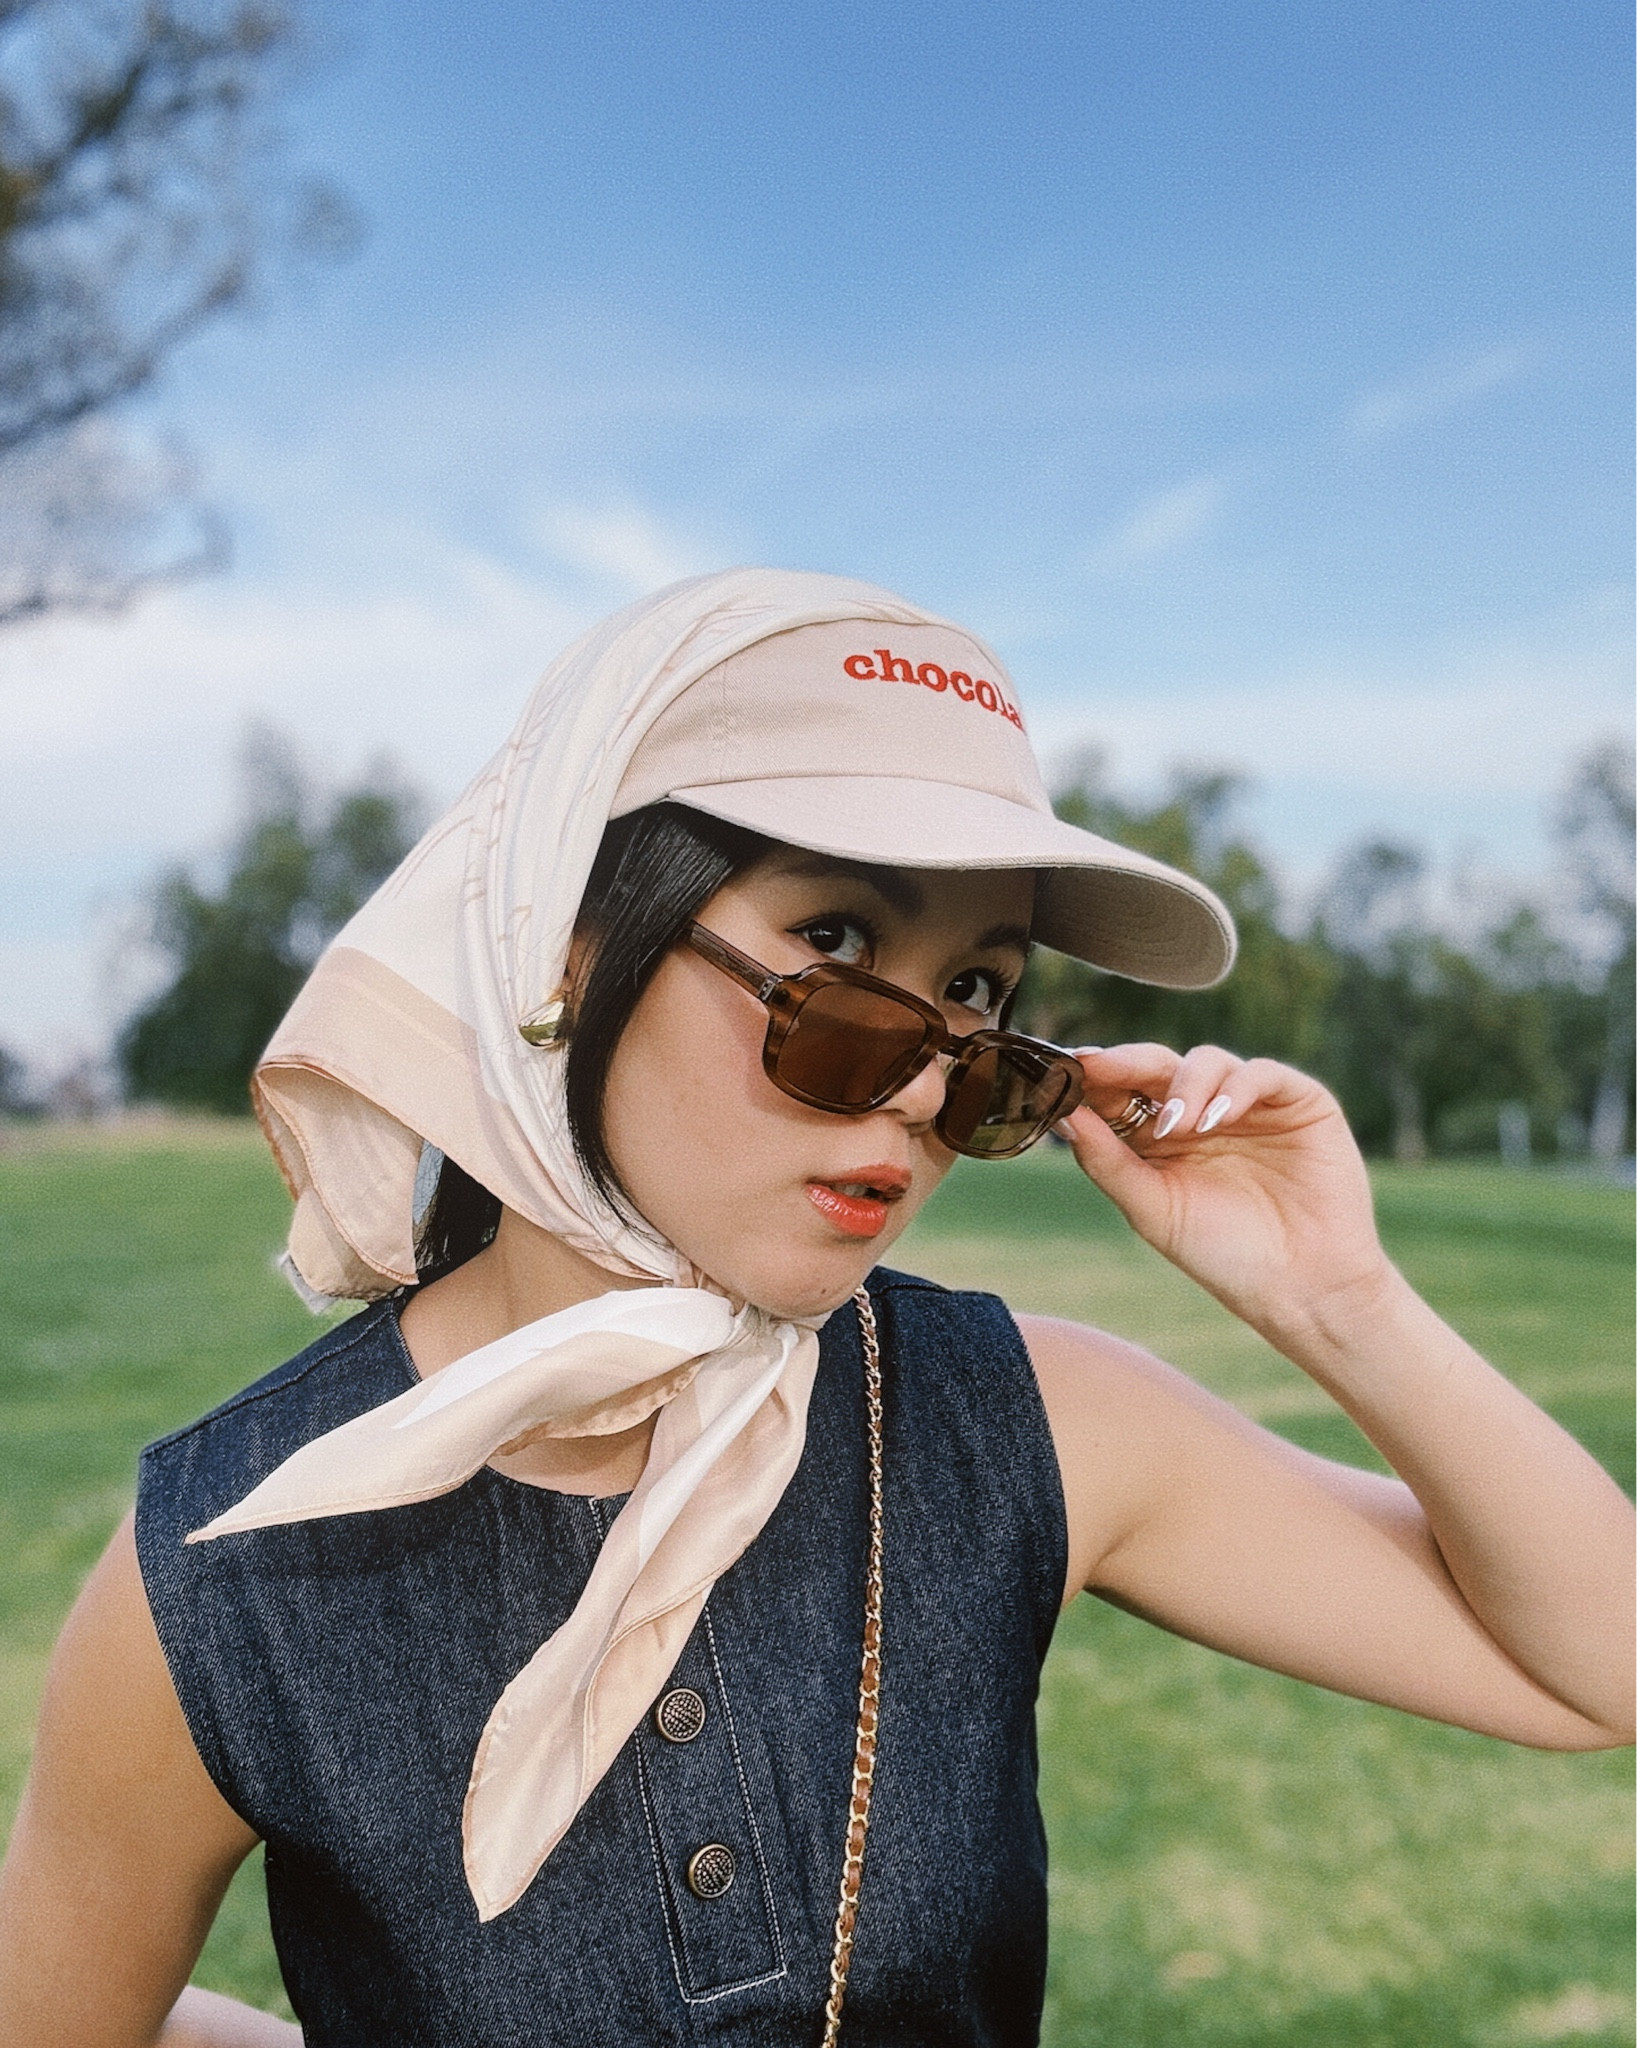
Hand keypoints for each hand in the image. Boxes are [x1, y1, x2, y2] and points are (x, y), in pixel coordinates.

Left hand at [1058, 1044, 1394, 1352]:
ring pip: (1206, 1060)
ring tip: (1179, 1128)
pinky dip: (1235, 1088)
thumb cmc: (1224, 1254)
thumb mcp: (1152, 1209)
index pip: (1121, 1091)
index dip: (1095, 1078)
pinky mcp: (1298, 1101)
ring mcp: (1249, 1104)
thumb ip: (1106, 1161)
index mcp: (1162, 1136)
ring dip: (1185, 1086)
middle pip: (1157, 1066)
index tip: (1065, 1070)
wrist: (1301, 1286)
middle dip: (1126, 1063)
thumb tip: (1062, 1114)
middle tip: (1098, 1066)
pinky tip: (1219, 1118)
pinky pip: (1261, 1073)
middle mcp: (1203, 1112)